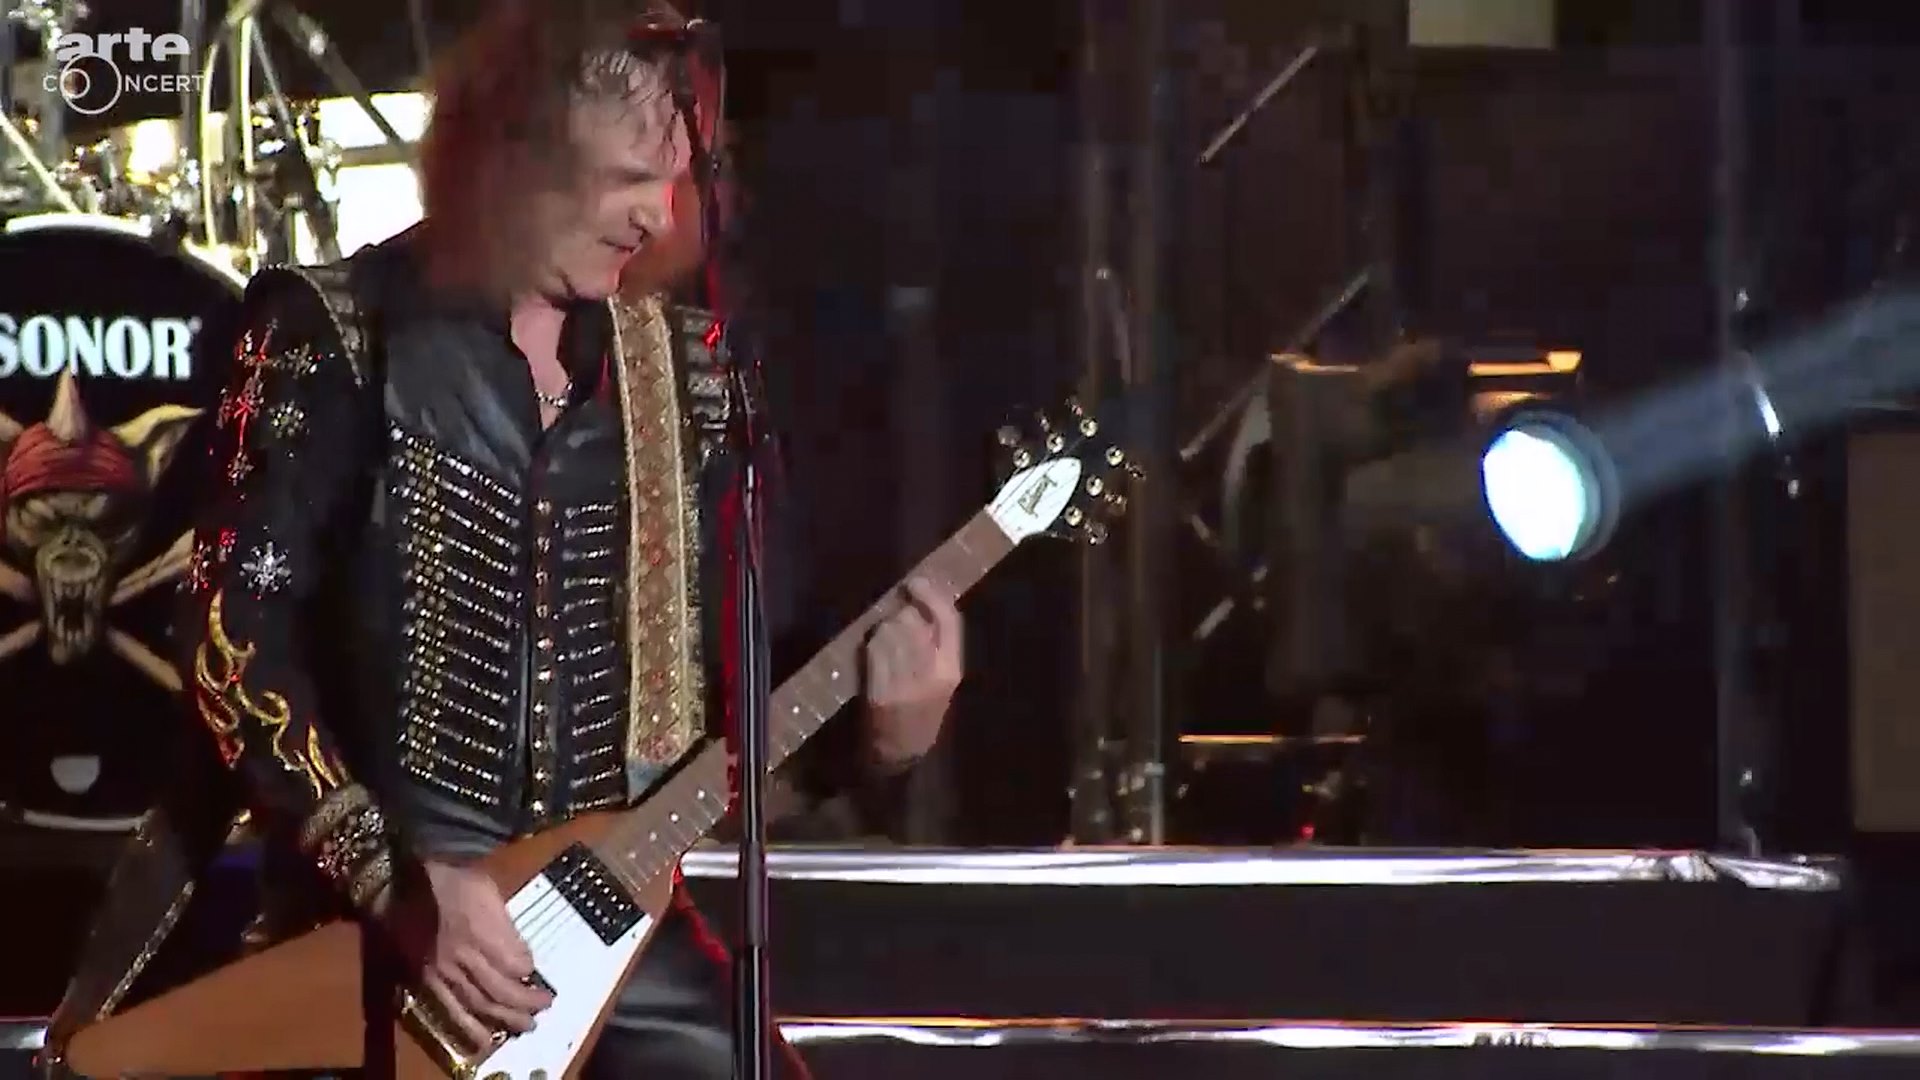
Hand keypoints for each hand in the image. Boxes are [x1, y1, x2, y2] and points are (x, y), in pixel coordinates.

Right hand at [375, 859, 552, 1047]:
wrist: (395, 887)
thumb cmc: (445, 880)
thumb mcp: (484, 885)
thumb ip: (503, 919)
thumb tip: (518, 947)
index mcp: (480, 927)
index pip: (515, 961)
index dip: (528, 970)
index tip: (534, 971)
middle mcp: (464, 955)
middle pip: (502, 988)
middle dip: (526, 1001)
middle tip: (544, 1006)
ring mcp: (443, 972)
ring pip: (480, 1003)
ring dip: (506, 1018)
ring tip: (526, 1026)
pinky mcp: (424, 982)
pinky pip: (449, 1010)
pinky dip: (469, 1028)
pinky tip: (485, 1040)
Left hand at [861, 575, 962, 769]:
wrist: (901, 753)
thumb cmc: (923, 714)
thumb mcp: (942, 682)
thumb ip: (937, 646)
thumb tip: (920, 605)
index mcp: (952, 670)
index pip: (948, 620)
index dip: (931, 596)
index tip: (917, 581)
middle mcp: (932, 674)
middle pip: (914, 621)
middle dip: (901, 612)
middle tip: (895, 616)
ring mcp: (906, 683)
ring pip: (891, 633)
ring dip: (884, 627)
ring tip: (884, 636)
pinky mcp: (881, 692)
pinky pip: (874, 652)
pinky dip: (871, 644)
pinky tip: (872, 647)